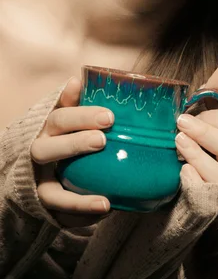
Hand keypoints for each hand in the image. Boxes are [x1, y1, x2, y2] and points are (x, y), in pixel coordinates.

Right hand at [30, 77, 113, 226]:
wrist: (32, 164)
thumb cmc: (57, 133)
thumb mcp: (61, 116)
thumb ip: (70, 100)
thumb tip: (77, 79)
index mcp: (46, 127)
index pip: (60, 118)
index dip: (83, 116)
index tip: (110, 116)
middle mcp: (37, 153)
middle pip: (48, 149)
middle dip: (75, 144)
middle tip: (102, 141)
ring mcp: (38, 180)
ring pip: (50, 190)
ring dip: (77, 197)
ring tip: (105, 202)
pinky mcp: (44, 203)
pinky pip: (59, 213)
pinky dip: (80, 214)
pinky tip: (104, 210)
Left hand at [175, 59, 217, 184]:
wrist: (174, 177)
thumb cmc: (195, 139)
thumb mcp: (203, 113)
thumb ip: (216, 90)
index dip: (216, 119)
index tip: (190, 113)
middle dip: (207, 135)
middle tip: (180, 125)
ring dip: (198, 155)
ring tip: (177, 143)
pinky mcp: (209, 201)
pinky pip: (206, 194)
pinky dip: (193, 179)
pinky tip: (180, 170)